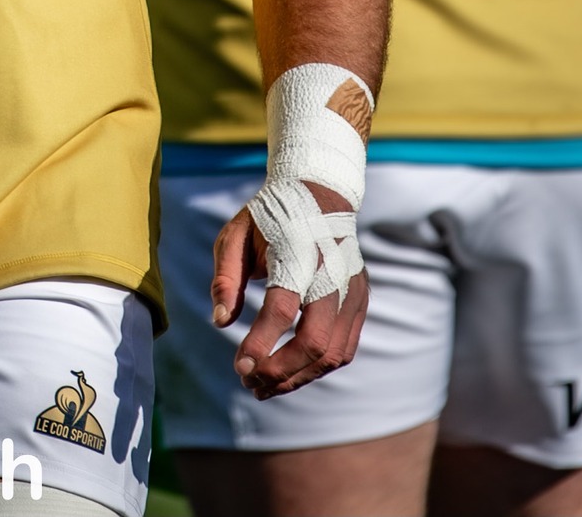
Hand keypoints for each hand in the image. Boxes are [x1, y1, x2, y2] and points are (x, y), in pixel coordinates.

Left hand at [211, 181, 368, 399]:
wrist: (319, 194)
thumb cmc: (269, 219)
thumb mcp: (235, 236)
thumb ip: (226, 279)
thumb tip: (221, 323)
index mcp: (297, 254)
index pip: (281, 309)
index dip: (260, 344)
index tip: (239, 368)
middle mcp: (331, 274)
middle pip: (314, 341)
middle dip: (281, 371)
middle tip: (249, 383)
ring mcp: (352, 289)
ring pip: (333, 353)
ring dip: (299, 377)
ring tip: (266, 386)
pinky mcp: (361, 299)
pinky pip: (345, 347)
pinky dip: (318, 367)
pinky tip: (292, 372)